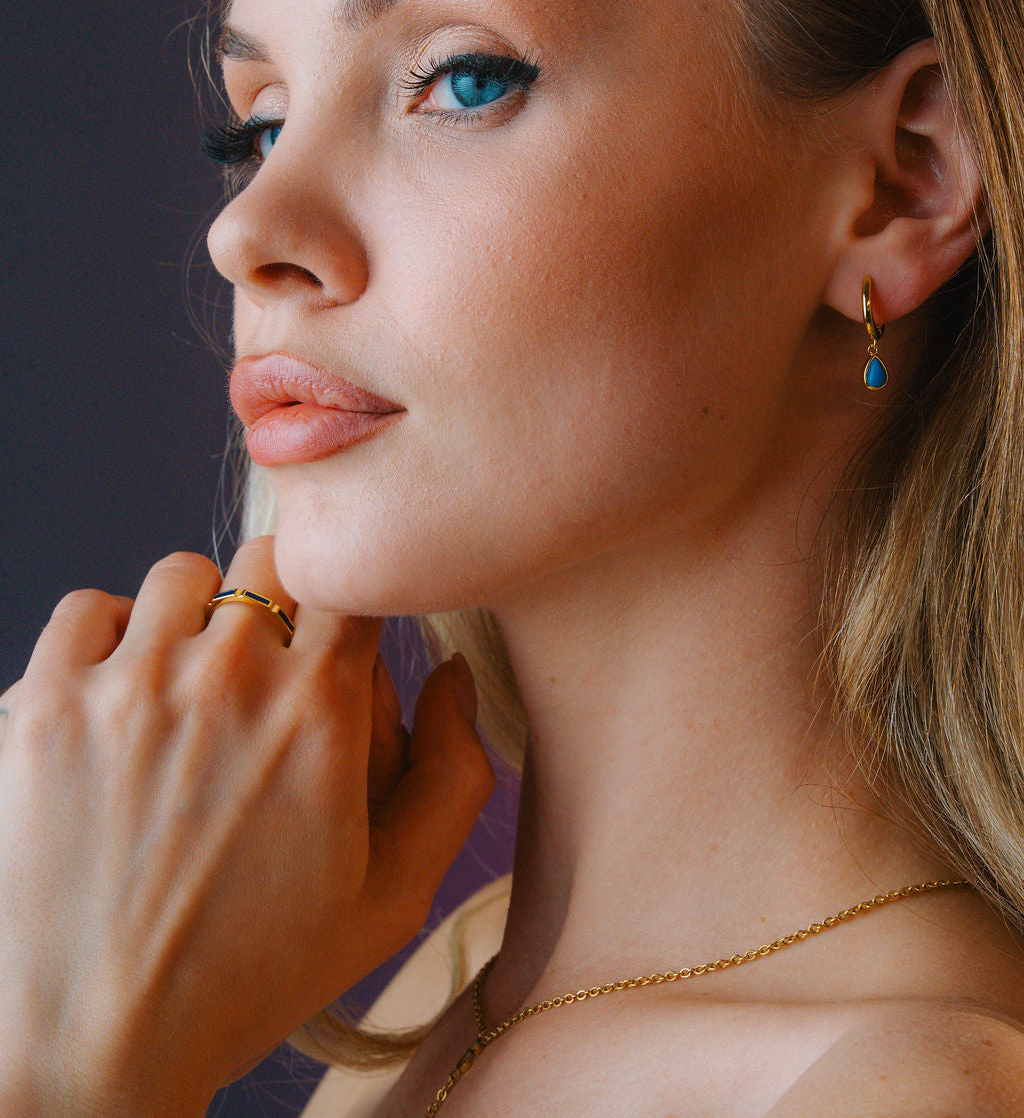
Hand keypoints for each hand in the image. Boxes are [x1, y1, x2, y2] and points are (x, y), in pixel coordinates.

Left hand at [0, 535, 494, 1117]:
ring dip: (191, 620)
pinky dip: (105, 639)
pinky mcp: (43, 703)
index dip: (348, 608)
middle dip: (275, 606)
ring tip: (184, 696)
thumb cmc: (244, 980)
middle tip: (260, 680)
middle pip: (268, 562)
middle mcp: (228, 675)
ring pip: (178, 577)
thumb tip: (452, 671)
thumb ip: (452, 776)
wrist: (85, 1048)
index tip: (330, 651)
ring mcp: (128, 683)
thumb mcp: (392, 900)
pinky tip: (117, 703)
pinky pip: (86, 610)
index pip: (351, 577)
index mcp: (319, 709)